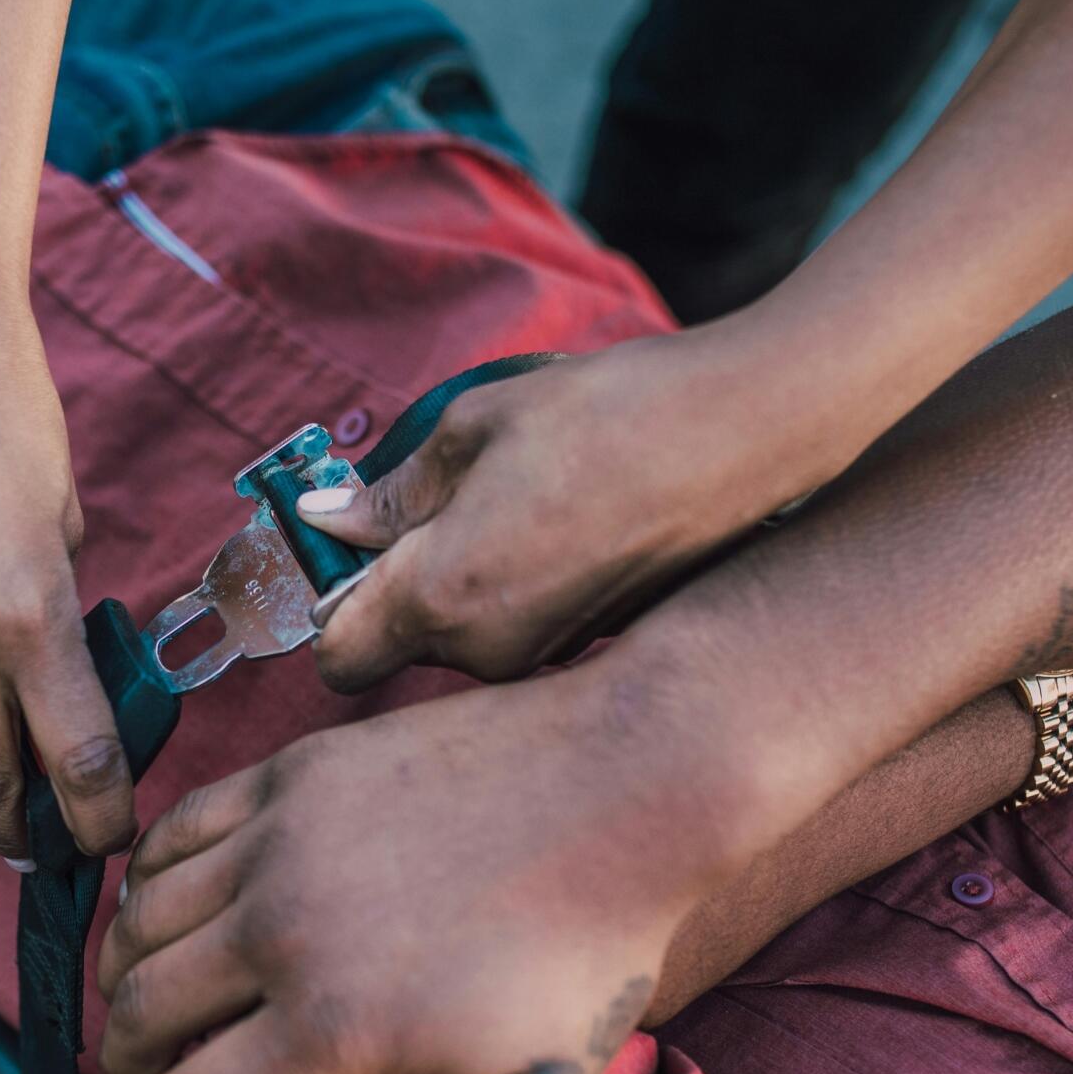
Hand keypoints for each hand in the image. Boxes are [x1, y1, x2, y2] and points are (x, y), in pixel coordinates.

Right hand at [0, 265, 134, 862]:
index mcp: (24, 620)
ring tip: (5, 779)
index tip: (114, 836)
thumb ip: (62, 609)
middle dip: (27, 829)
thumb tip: (68, 673)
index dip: (100, 819)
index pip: (74, 764)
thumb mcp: (63, 519)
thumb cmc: (9, 410)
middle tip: (59, 841)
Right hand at [96, 654, 742, 1073]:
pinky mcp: (291, 773)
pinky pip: (173, 830)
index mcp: (332, 1023)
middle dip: (132, 1073)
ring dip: (128, 978)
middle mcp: (281, 927)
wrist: (627, 787)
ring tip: (156, 1012)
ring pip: (138, 921)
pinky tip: (172, 912)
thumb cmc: (589, 950)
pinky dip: (149, 881)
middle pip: (140, 1017)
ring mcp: (278, 839)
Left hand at [296, 313, 858, 691]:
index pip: (337, 659)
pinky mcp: (589, 647)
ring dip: (462, 585)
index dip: (328, 610)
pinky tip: (560, 526)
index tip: (343, 553)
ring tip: (516, 503)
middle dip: (397, 587)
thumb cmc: (609, 414)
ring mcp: (544, 658)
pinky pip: (518, 631)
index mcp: (442, 594)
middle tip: (438, 501)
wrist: (748, 434)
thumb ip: (392, 490)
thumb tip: (324, 519)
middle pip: (399, 646)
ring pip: (460, 641)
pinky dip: (517, 591)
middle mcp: (488, 650)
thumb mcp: (476, 424)